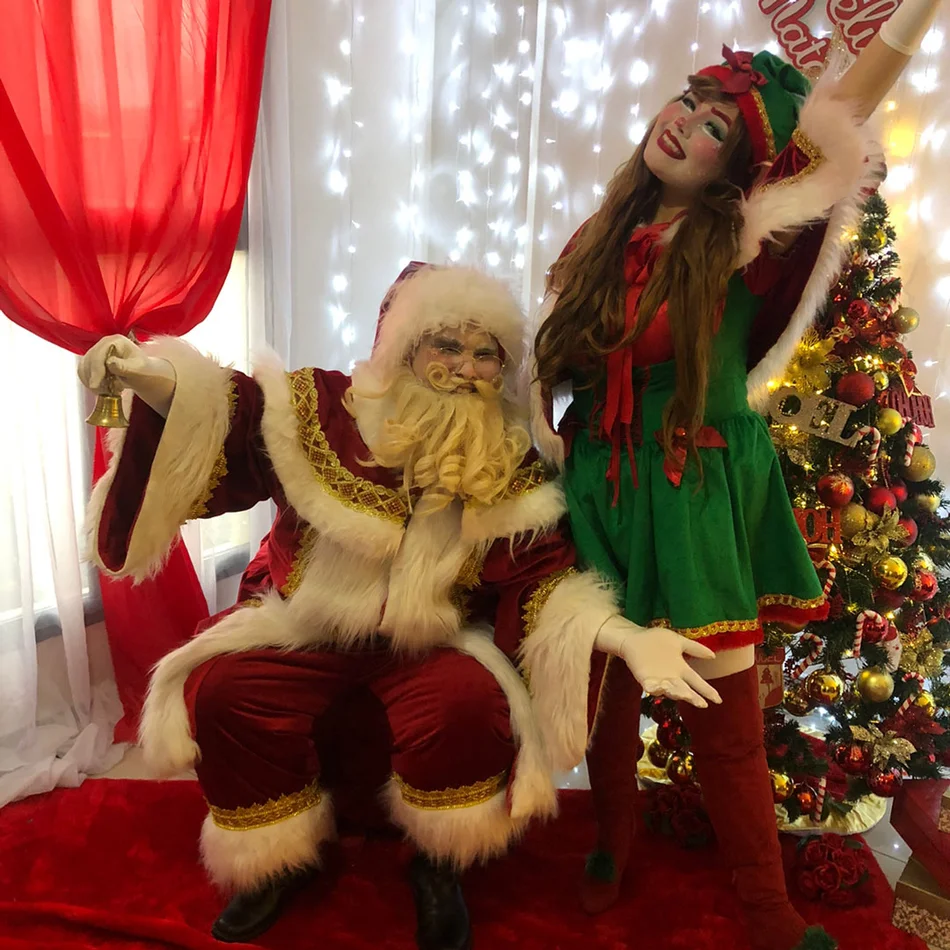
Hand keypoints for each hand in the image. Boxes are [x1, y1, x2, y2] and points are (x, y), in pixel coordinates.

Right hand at [78, 334, 176, 416]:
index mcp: (117, 341)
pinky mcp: (92, 360)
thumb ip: (124, 366)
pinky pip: (83, 372)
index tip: (95, 385)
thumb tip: (110, 363)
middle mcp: (104, 343)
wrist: (141, 374)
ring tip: (106, 390)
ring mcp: (97, 351)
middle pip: (89, 360)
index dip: (96, 370)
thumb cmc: (143, 370)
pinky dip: (89, 382)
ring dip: (91, 381)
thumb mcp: (137, 369)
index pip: (99, 354)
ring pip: (84, 367)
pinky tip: (102, 388)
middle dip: (94, 378)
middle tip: (102, 391)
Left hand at [594, 614, 722, 707]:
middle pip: (685, 690)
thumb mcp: (678, 642)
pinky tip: (659, 688)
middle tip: (701, 703)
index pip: (697, 682)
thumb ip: (695, 649)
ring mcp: (658, 679)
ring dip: (677, 693)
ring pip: (670, 690)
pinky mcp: (645, 679)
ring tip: (684, 694)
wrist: (634, 638)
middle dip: (693, 697)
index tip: (718, 700)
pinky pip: (651, 687)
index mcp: (681, 669)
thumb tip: (714, 656)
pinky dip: (655, 689)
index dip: (707, 691)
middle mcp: (672, 677)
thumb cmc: (656, 639)